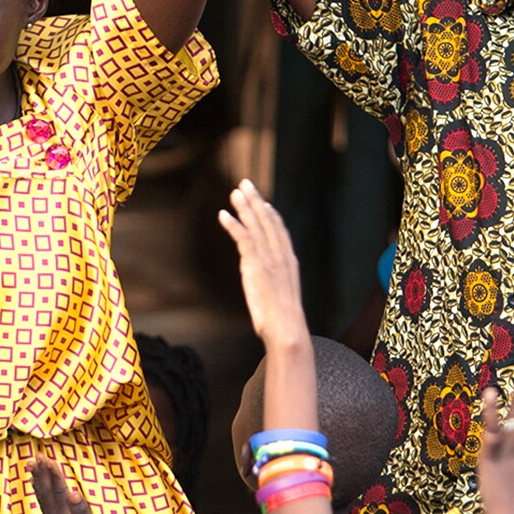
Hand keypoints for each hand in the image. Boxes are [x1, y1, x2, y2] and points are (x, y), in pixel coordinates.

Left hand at [29, 458, 104, 513]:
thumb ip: (83, 511)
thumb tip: (74, 493)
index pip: (58, 490)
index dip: (54, 474)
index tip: (50, 460)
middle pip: (45, 489)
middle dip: (42, 471)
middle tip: (39, 455)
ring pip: (40, 493)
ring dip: (37, 476)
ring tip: (32, 462)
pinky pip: (40, 499)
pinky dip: (37, 487)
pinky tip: (34, 479)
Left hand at [219, 180, 306, 348]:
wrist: (286, 329)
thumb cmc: (283, 320)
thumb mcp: (281, 295)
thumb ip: (274, 282)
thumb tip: (266, 281)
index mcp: (289, 261)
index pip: (280, 231)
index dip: (270, 214)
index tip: (263, 202)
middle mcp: (281, 256)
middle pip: (268, 221)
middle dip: (256, 201)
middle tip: (245, 184)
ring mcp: (269, 259)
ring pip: (256, 226)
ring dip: (245, 207)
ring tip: (235, 192)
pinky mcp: (256, 265)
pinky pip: (244, 239)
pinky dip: (233, 225)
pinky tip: (224, 214)